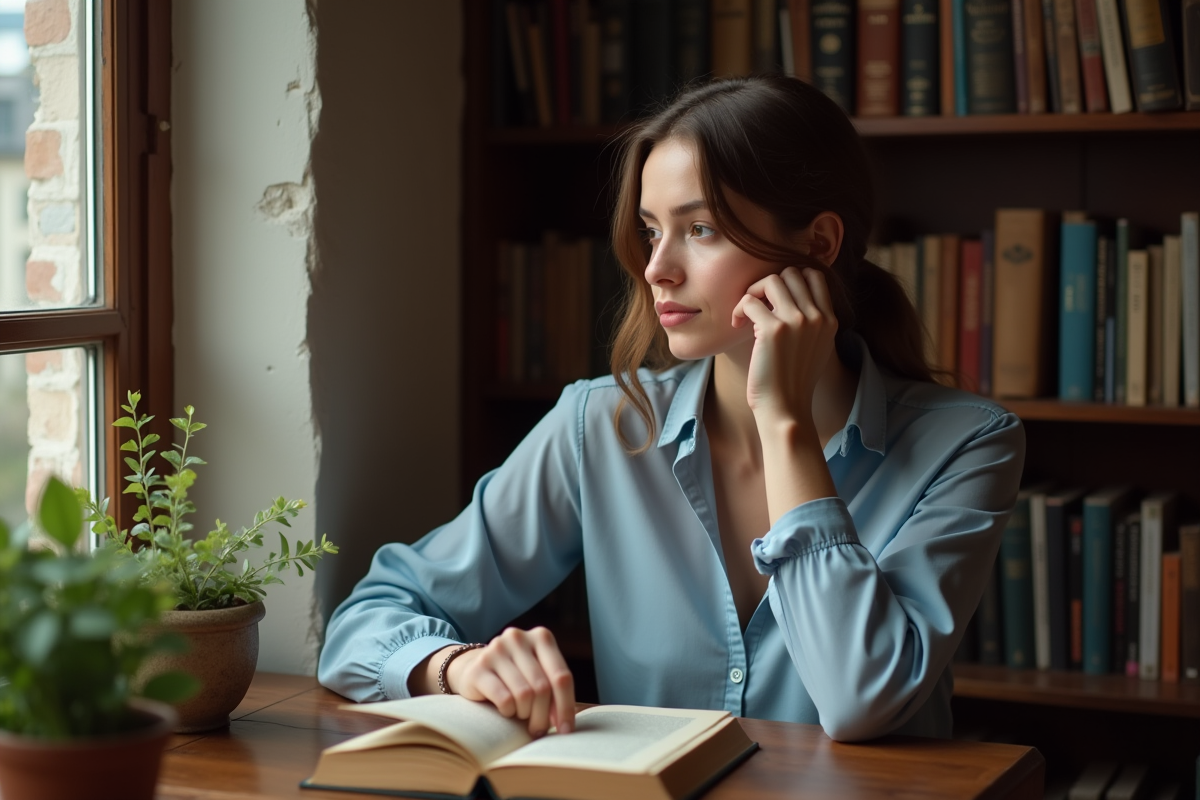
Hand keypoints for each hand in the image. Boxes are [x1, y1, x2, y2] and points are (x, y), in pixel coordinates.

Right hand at [443, 627, 575, 736]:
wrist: (475, 668)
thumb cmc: (517, 677)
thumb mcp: (540, 675)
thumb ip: (555, 691)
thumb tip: (565, 724)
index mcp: (541, 637)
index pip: (561, 676)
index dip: (566, 706)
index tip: (566, 730)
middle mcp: (518, 638)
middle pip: (542, 687)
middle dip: (543, 715)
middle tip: (539, 729)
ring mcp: (496, 650)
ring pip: (524, 694)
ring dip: (525, 713)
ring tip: (521, 714)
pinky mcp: (478, 667)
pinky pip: (504, 699)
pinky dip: (508, 711)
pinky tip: (506, 709)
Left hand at [731, 266, 838, 423]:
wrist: (786, 408)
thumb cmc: (793, 382)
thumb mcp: (816, 348)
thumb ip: (813, 323)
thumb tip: (795, 299)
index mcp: (829, 319)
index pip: (814, 275)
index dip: (790, 280)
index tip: (774, 299)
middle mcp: (817, 316)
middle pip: (791, 273)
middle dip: (769, 284)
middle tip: (757, 306)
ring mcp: (797, 321)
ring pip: (771, 280)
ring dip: (753, 292)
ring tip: (746, 314)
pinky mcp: (773, 330)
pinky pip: (750, 300)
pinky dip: (738, 309)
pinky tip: (737, 325)